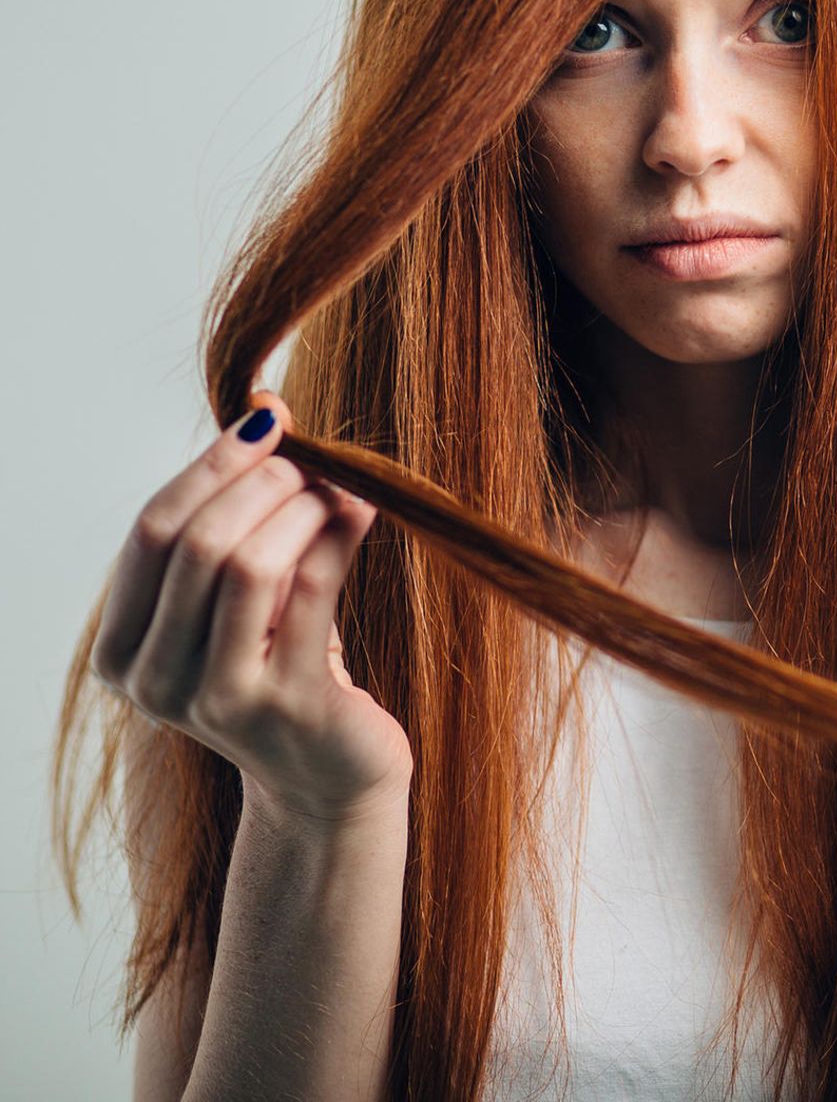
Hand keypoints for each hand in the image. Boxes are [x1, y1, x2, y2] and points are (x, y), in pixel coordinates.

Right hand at [90, 391, 412, 825]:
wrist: (327, 775)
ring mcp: (219, 699)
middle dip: (261, 481)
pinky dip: (339, 532)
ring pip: (249, 564)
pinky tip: (364, 508)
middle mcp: (155, 682)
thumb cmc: (280, 666)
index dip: (209, 466)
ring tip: (340, 484)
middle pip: (197, 542)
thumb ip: (230, 524)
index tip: (265, 420)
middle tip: (310, 456)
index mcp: (121, 651)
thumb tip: (265, 413)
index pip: (152, 531)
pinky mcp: (290, 705)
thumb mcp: (235, 602)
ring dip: (301, 506)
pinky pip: (313, 589)